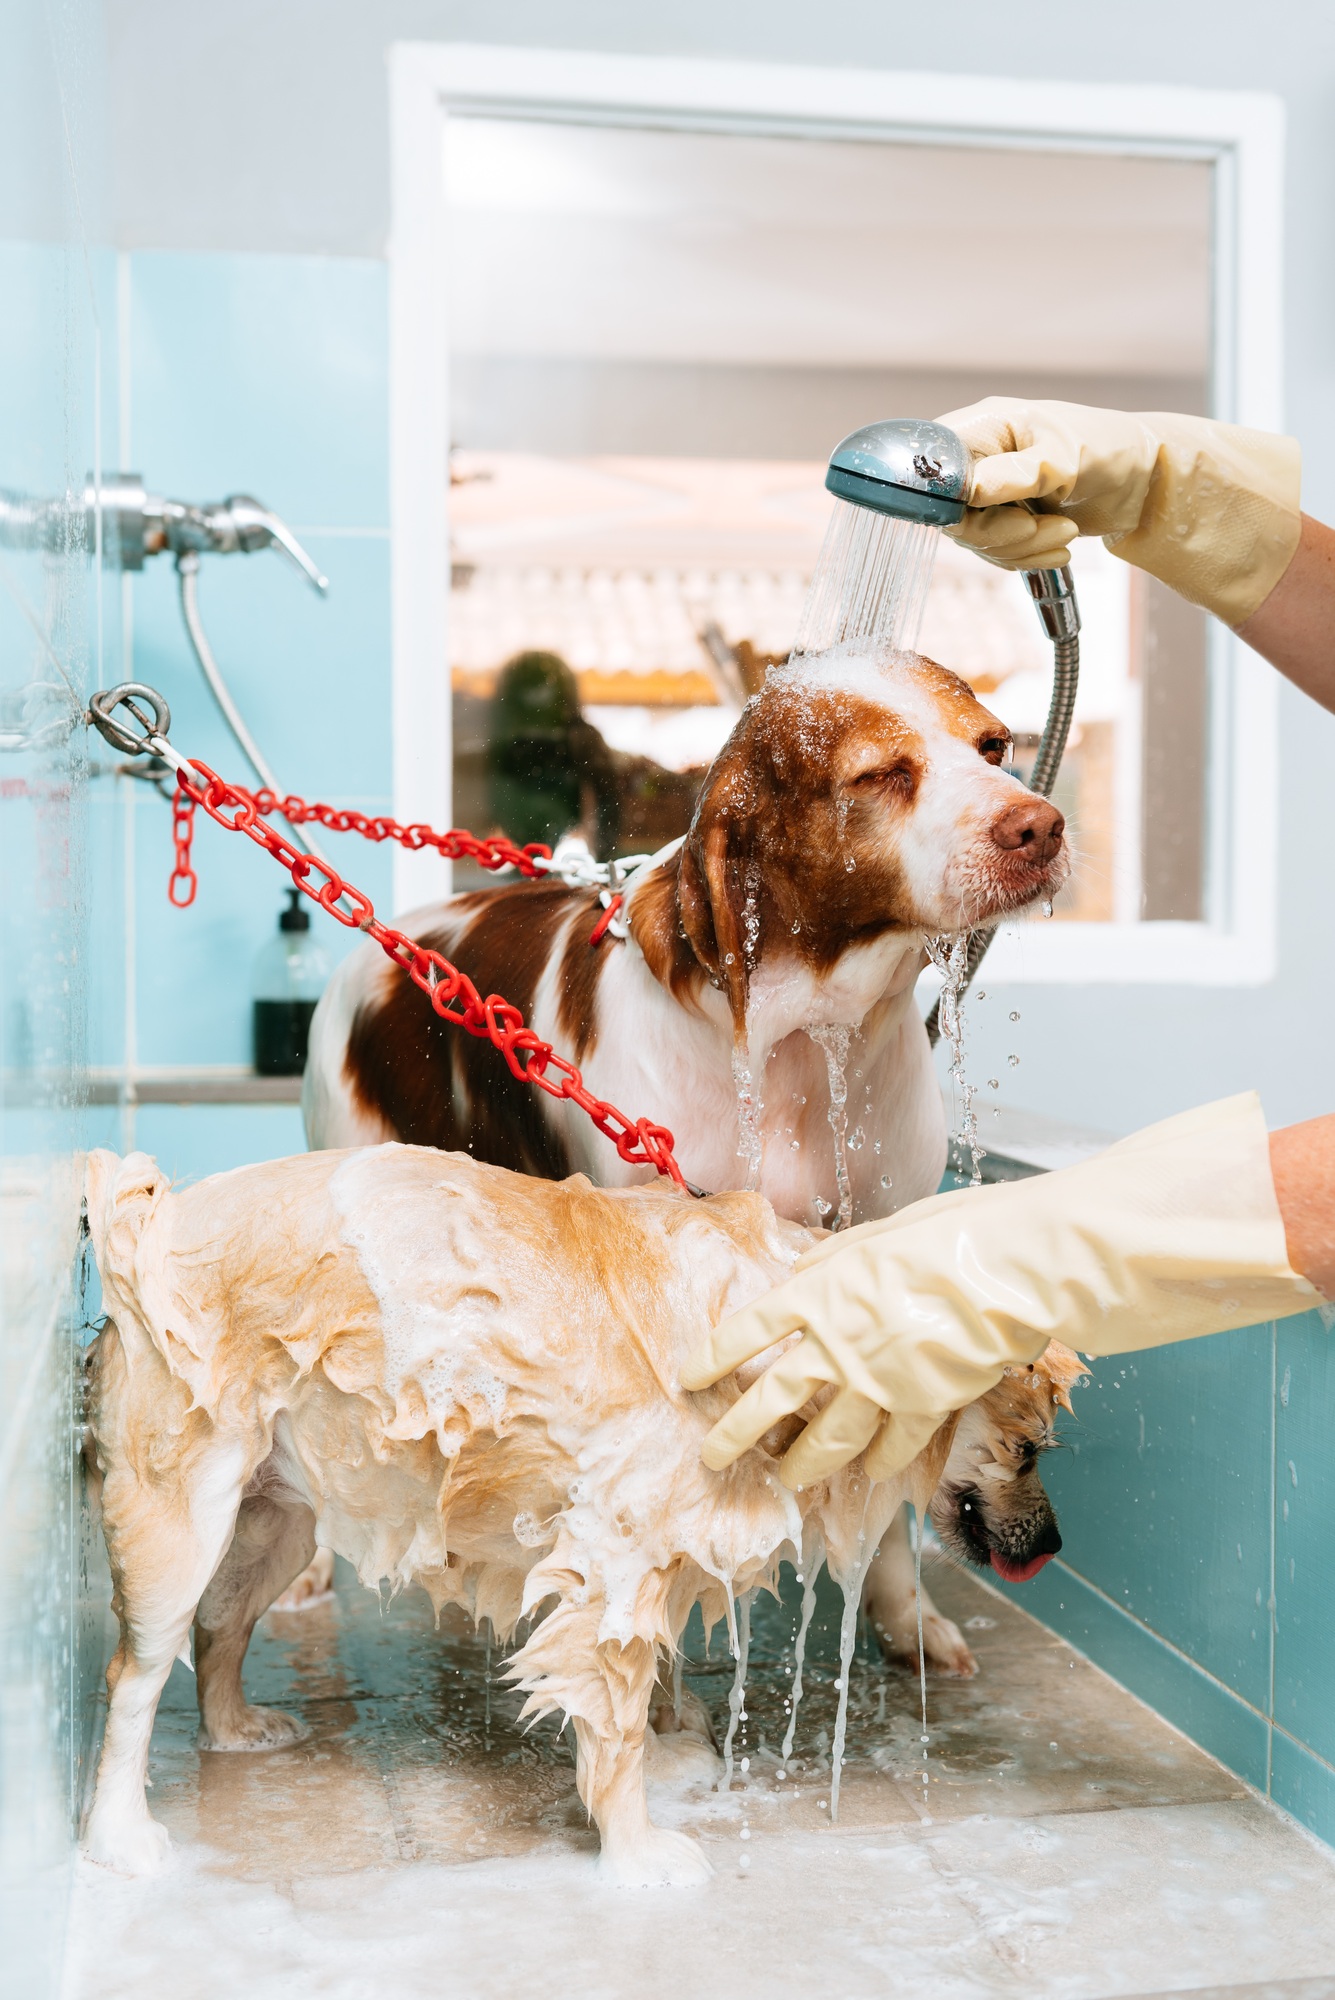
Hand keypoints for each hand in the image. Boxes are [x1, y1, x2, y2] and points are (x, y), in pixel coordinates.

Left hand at [682, 1094, 1314, 1489]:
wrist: (1017, 1271)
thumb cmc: (954, 1235)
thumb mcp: (881, 1233)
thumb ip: (836, 1261)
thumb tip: (805, 1276)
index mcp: (821, 1291)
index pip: (750, 1331)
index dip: (716, 1356)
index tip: (690, 1378)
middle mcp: (839, 1343)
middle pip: (773, 1399)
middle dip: (737, 1433)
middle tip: (713, 1457)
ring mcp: (881, 1382)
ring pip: (828, 1439)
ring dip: (802, 1464)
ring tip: (784, 1481)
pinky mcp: (924, 1407)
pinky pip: (893, 1446)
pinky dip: (878, 1463)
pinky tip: (868, 1474)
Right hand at [936, 397, 1300, 629]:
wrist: (1143, 482)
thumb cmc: (1110, 449)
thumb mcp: (1066, 458)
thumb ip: (1016, 473)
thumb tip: (970, 489)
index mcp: (986, 426)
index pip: (935, 465)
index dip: (948, 498)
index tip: (980, 514)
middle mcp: (980, 458)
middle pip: (952, 512)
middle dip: (998, 532)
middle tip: (1036, 528)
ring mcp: (989, 491)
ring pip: (975, 540)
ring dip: (1021, 548)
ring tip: (1064, 532)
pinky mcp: (1003, 520)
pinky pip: (995, 553)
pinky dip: (1027, 557)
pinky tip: (1058, 545)